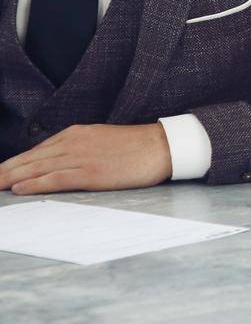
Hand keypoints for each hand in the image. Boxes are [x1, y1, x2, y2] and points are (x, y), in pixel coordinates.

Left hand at [0, 123, 173, 194]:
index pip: (34, 152)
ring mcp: (81, 157)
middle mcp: (72, 143)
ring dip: (9, 178)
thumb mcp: (100, 140)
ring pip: (35, 169)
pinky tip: (18, 189)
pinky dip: (34, 184)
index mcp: (74, 134)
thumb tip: (56, 164)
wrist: (162, 146)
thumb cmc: (135, 147)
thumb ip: (77, 149)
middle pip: (28, 160)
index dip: (11, 165)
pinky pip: (55, 179)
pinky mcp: (91, 172)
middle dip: (3, 172)